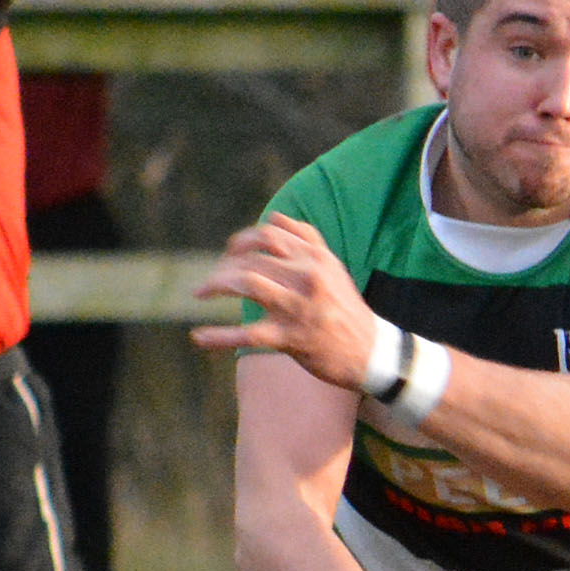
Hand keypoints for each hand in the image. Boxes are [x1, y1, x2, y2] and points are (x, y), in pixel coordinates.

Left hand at [192, 216, 377, 385]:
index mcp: (316, 258)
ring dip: (216, 284)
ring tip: (200, 292)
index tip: (230, 254)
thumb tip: (275, 217)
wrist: (372, 352)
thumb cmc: (346, 309)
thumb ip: (307, 240)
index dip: (241, 240)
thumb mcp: (333, 268)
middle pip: (252, 257)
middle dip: (224, 265)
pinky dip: (218, 336)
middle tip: (213, 279)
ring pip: (246, 283)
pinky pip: (247, 334)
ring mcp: (298, 307)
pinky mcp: (291, 338)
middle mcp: (308, 277)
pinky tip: (198, 337)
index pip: (268, 234)